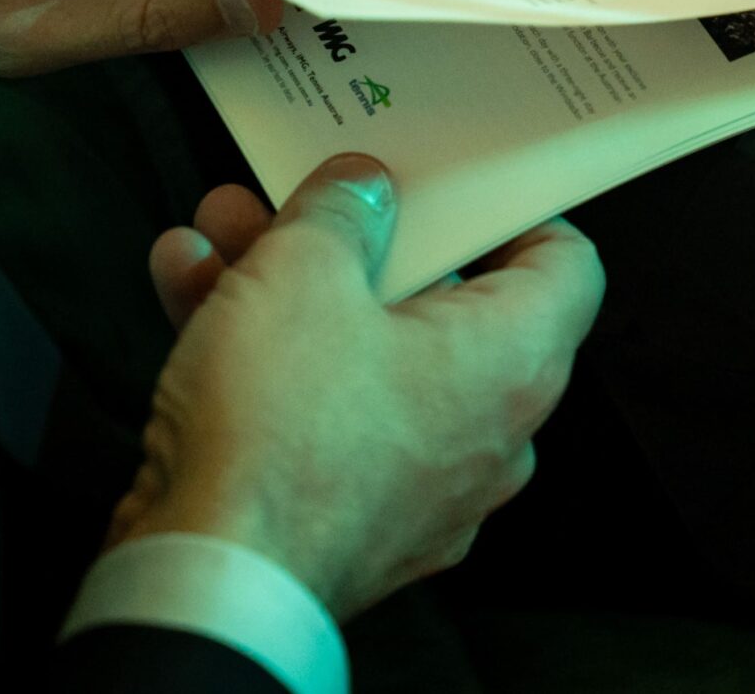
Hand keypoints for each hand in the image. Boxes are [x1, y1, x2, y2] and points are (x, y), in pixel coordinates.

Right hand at [113, 156, 604, 616]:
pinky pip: (323, 412)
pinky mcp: (351, 513)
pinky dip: (267, 355)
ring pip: (364, 353)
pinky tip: (190, 292)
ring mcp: (420, 482)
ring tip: (222, 233)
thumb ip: (342, 212)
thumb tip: (362, 190)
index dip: (514, 209)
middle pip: (439, 303)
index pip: (564, 268)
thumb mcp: (304, 270)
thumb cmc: (282, 433)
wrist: (214, 576)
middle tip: (305, 196)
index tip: (460, 179)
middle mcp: (484, 432)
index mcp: (511, 364)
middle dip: (355, 240)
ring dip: (289, 286)